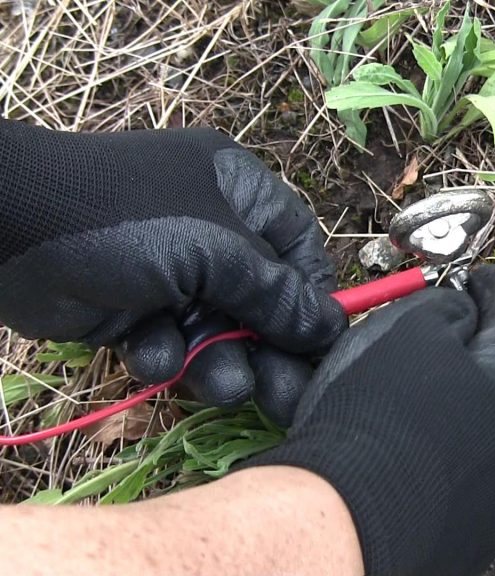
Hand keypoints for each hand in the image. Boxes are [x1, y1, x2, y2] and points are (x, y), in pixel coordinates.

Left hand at [0, 120, 345, 424]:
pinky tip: (149, 354)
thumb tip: (332, 328)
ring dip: (221, 361)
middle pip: (260, 301)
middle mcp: (208, 230)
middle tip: (288, 396)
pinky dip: (163, 355)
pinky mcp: (131, 311)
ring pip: (217, 331)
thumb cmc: (124, 218)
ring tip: (223, 386)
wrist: (4, 230)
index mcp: (237, 193)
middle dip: (270, 348)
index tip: (325, 345)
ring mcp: (168, 273)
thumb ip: (276, 294)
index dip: (313, 298)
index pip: (297, 249)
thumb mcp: (215, 250)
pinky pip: (169, 342)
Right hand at [242, 265, 494, 574]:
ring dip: (452, 404)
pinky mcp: (472, 536)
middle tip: (432, 331)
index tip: (473, 275)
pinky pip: (458, 475)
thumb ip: (446, 308)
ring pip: (481, 431)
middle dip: (471, 349)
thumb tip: (461, 314)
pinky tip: (397, 448)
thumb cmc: (382, 414)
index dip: (493, 285)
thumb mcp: (412, 329)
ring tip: (403, 393)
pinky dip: (435, 452)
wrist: (347, 527)